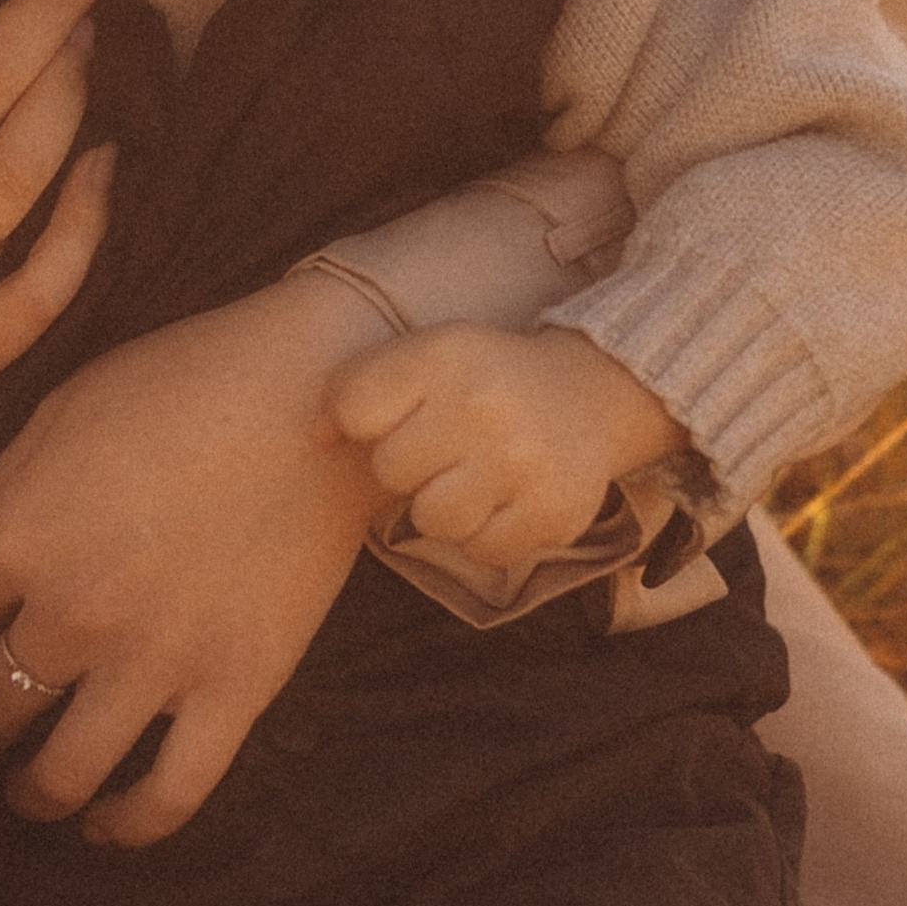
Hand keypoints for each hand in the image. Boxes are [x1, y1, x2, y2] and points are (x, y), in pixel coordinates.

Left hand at [0, 270, 390, 845]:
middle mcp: (70, 612)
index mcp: (15, 535)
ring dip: (33, 792)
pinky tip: (105, 825)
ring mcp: (153, 661)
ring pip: (61, 771)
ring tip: (30, 790)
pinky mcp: (233, 691)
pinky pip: (168, 794)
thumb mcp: (59, 413)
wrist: (316, 391)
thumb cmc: (183, 382)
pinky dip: (128, 826)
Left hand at [327, 321, 683, 581]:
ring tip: (473, 478)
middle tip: (447, 448)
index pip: (355, 409)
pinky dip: (486, 535)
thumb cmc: (484, 379)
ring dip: (445, 507)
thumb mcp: (424, 357)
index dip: (367, 422)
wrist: (591, 393)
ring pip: (432, 520)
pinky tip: (505, 500)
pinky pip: (482, 551)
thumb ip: (360, 387)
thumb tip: (315, 436)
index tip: (401, 415)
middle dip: (411, 466)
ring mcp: (522, 461)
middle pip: (390, 470)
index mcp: (443, 354)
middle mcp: (483, 405)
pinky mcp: (553, 511)